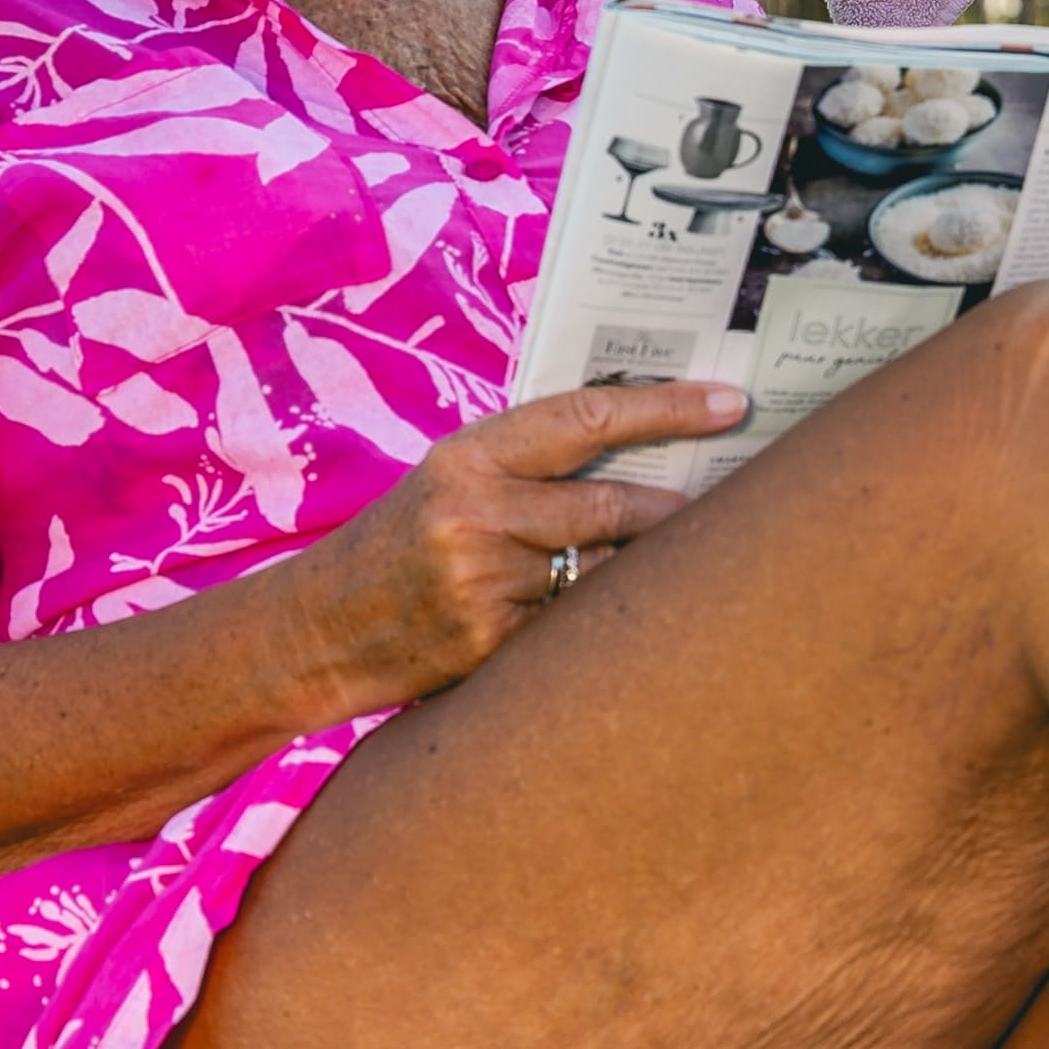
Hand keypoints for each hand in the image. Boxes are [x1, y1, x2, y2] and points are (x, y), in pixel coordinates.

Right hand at [321, 382, 746, 708]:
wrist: (320, 628)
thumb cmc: (402, 542)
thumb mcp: (450, 479)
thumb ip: (531, 464)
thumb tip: (646, 448)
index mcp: (467, 456)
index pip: (587, 417)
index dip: (667, 408)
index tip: (728, 403)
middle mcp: (473, 515)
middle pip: (612, 505)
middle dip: (674, 507)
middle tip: (725, 503)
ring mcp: (483, 584)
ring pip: (604, 571)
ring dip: (643, 569)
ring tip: (681, 563)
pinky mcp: (492, 645)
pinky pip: (577, 625)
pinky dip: (602, 619)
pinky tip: (618, 619)